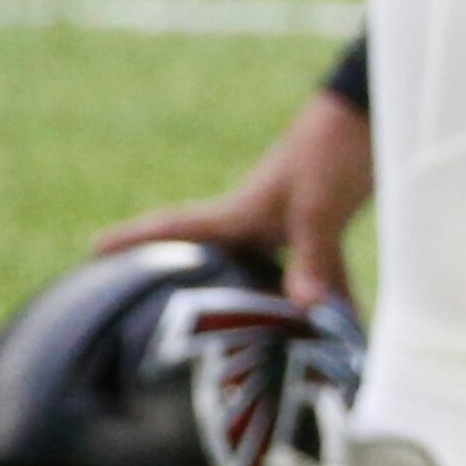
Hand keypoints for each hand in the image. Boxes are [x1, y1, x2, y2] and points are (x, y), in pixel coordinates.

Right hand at [92, 89, 370, 305]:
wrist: (373, 114)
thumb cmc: (334, 148)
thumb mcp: (319, 204)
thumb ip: (313, 258)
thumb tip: (306, 310)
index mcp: (239, 212)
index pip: (174, 227)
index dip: (133, 238)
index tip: (92, 249)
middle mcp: (257, 220)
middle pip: (215, 262)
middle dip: (192, 288)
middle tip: (161, 319)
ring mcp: (290, 224)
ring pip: (271, 278)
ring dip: (271, 310)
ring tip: (261, 351)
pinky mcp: (325, 227)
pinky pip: (320, 276)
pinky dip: (330, 301)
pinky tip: (345, 332)